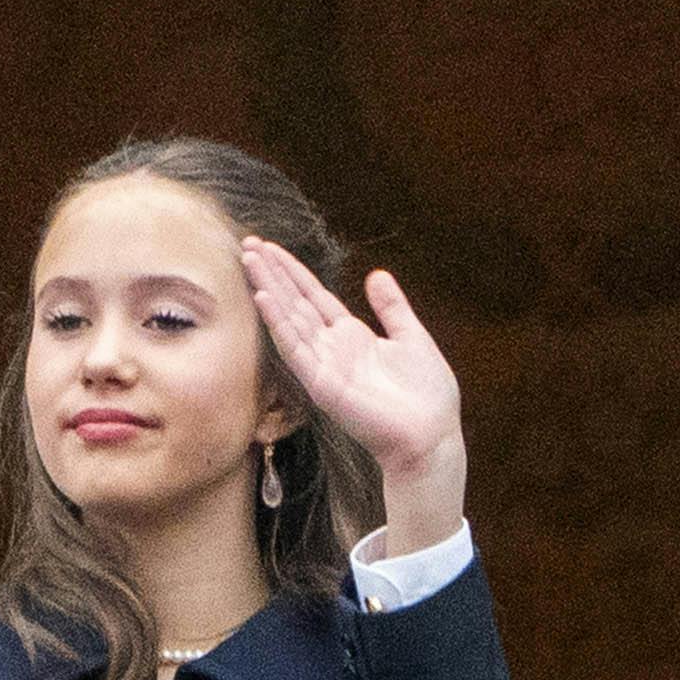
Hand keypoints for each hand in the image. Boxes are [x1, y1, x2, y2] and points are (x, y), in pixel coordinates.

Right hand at [238, 239, 470, 554]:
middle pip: (294, 303)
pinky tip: (264, 298)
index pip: (313, 297)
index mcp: (350, 337)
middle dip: (272, 273)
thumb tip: (377, 274)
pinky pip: (295, 349)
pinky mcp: (323, 385)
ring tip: (250, 261)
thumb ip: (392, 308)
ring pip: (289, 320)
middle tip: (247, 243)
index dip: (292, 271)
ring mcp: (323, 366)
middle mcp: (330, 349)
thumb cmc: (426, 396)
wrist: (432, 435)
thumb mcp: (412, 338)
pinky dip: (278, 323)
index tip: (269, 247)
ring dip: (269, 289)